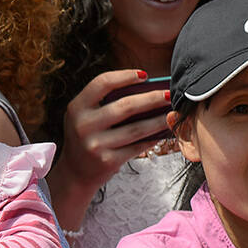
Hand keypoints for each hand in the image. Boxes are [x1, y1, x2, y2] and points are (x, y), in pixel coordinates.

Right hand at [47, 68, 170, 220]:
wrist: (75, 173)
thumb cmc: (87, 137)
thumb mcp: (86, 116)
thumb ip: (105, 102)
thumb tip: (145, 88)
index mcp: (77, 107)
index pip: (102, 83)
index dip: (125, 76)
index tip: (144, 75)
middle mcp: (83, 125)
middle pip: (125, 106)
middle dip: (152, 98)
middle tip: (169, 94)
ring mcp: (95, 145)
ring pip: (136, 128)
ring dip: (159, 119)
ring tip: (172, 112)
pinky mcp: (107, 161)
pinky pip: (137, 146)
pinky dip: (153, 138)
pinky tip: (163, 131)